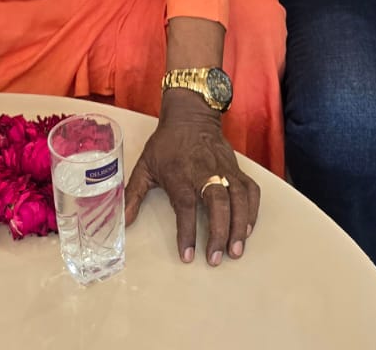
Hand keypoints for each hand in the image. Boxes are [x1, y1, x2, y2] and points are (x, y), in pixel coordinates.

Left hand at [124, 91, 258, 264]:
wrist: (190, 115)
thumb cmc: (166, 144)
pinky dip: (253, 211)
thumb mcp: (144, 166)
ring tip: (236, 250)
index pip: (185, 207)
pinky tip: (248, 229)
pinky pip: (251, 190)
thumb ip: (133, 195)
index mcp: (180, 175)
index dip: (187, 232)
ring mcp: (224, 170)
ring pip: (238, 199)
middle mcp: (205, 172)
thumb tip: (122, 222)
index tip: (188, 255)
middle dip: (220, 233)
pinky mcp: (237, 169)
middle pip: (217, 204)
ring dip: (240, 226)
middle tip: (217, 259)